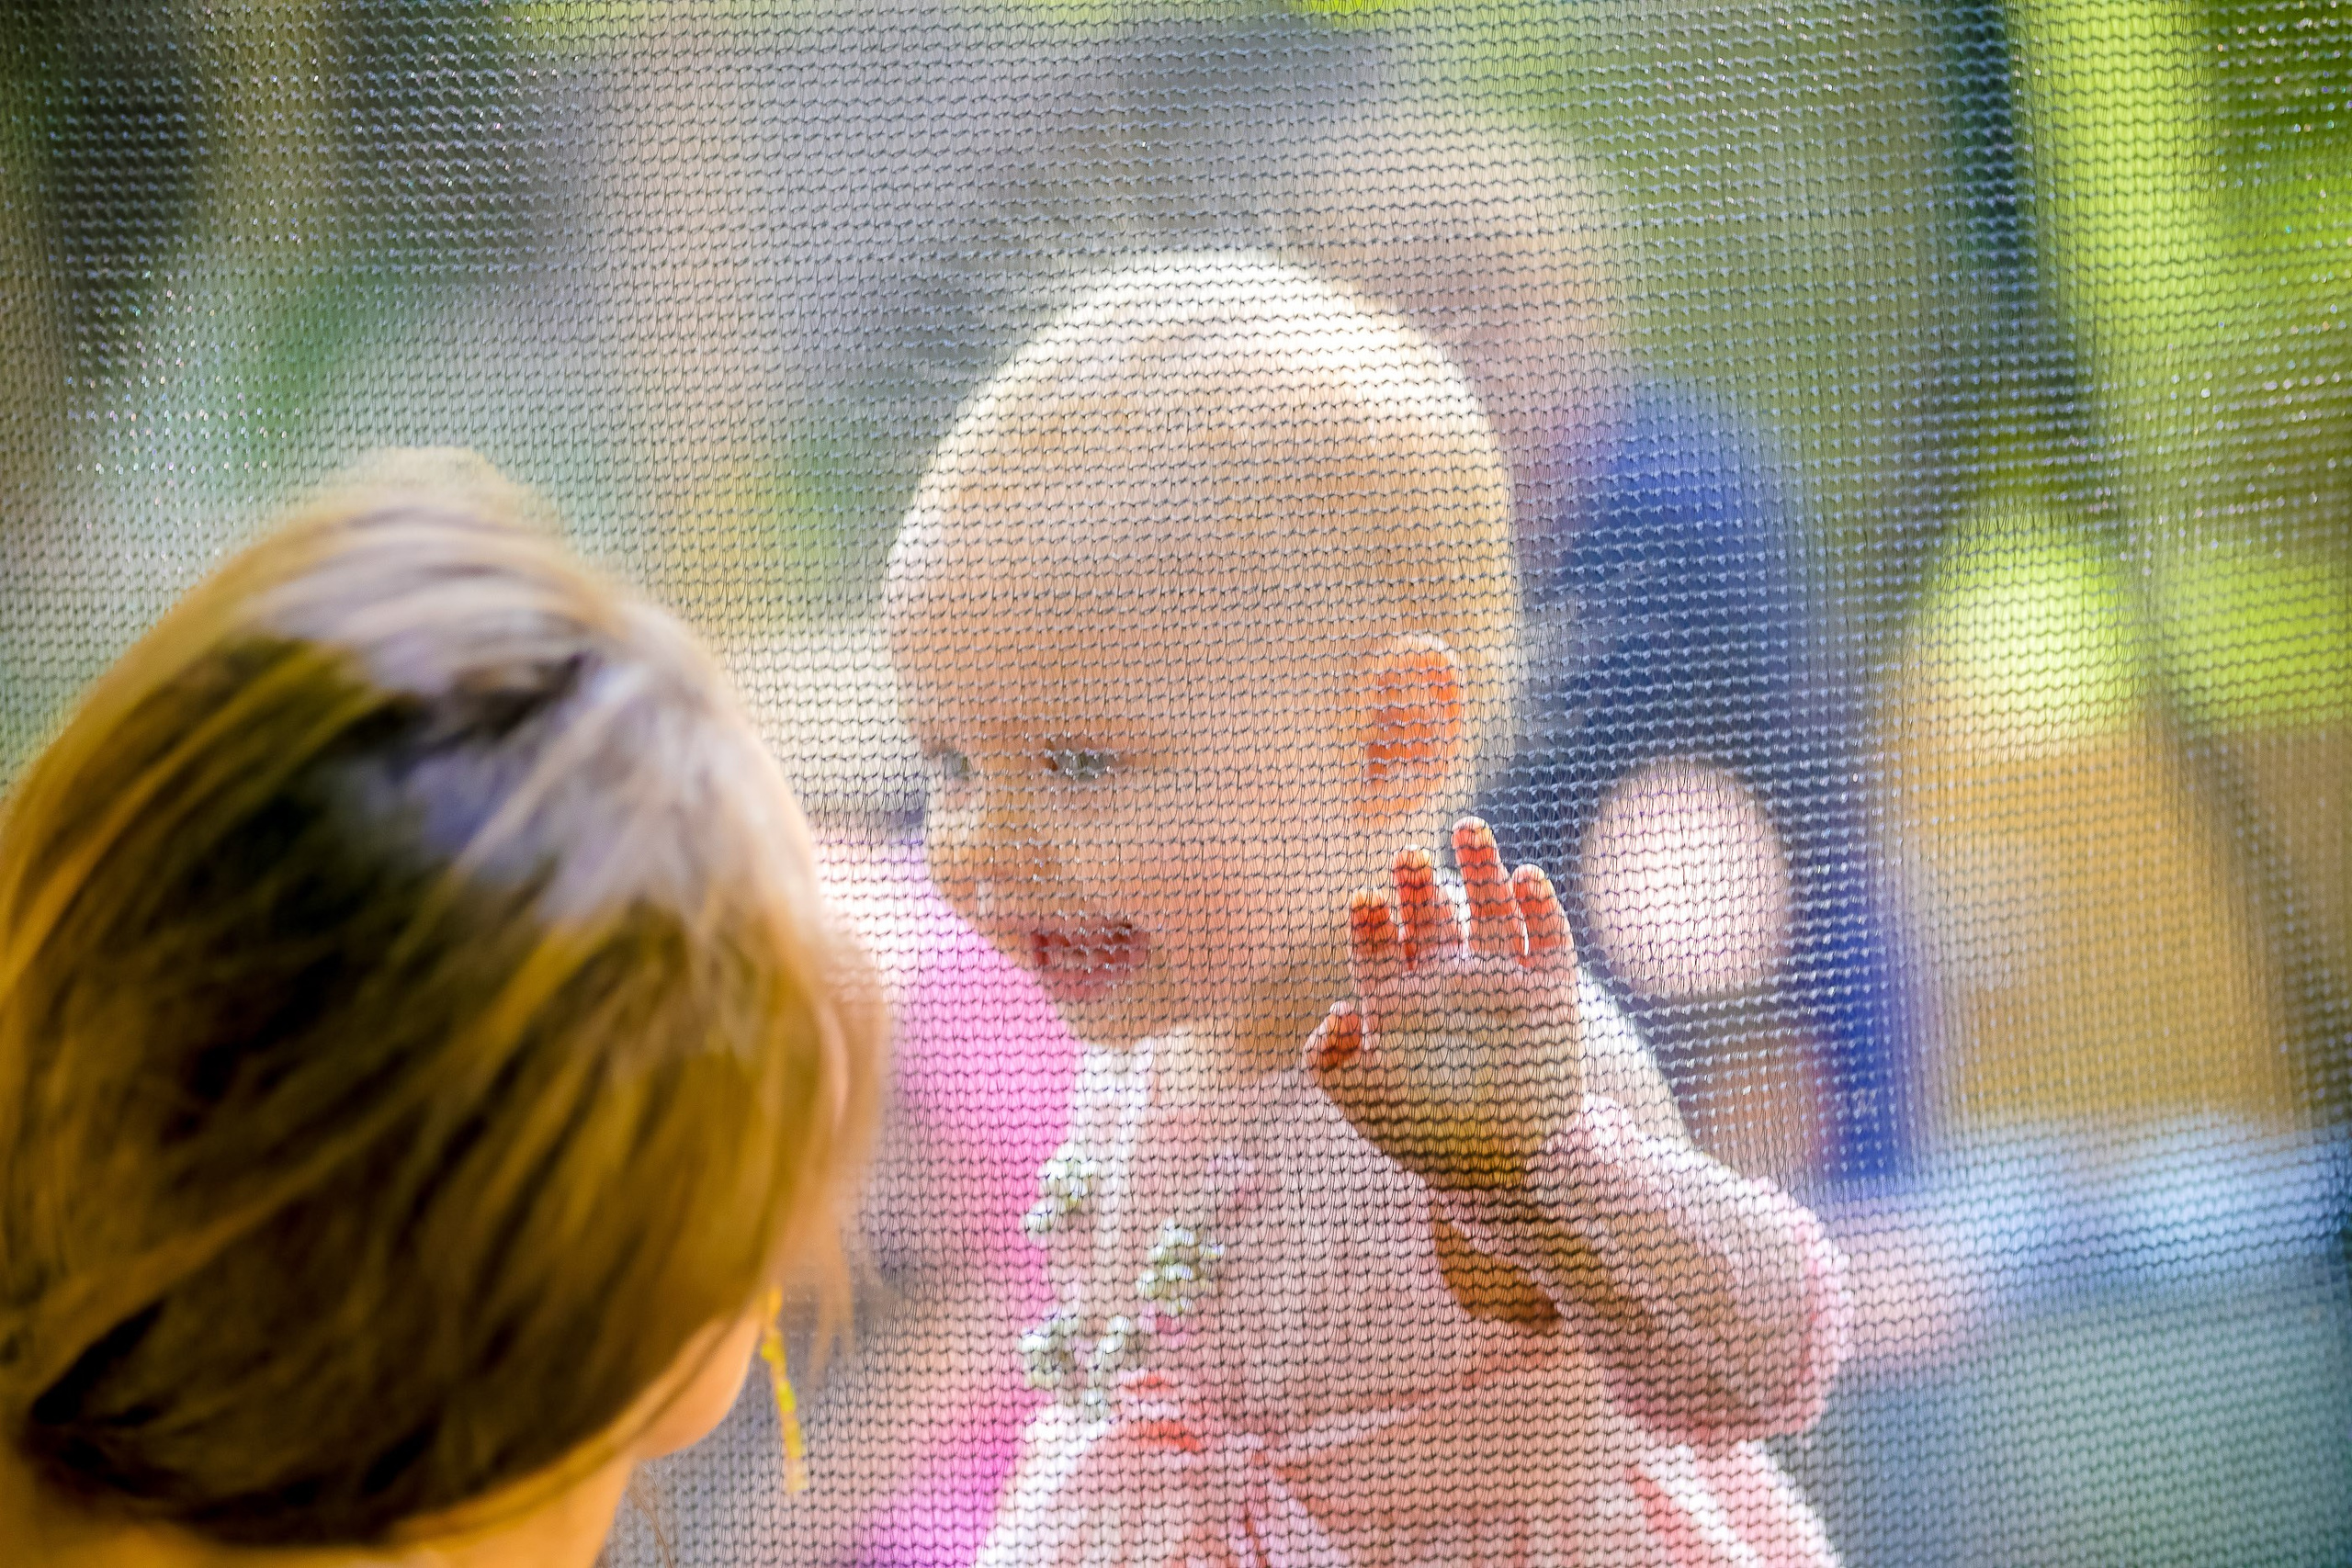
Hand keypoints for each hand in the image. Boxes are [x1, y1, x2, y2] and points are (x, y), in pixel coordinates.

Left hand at [1304, 818, 1583, 1191]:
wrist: (1511, 1173)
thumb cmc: (1430, 1138)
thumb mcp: (1364, 1103)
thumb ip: (1329, 1063)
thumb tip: (1337, 1012)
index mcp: (1399, 1002)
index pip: (1378, 944)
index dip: (1370, 920)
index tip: (1363, 902)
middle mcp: (1447, 983)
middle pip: (1431, 914)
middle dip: (1418, 884)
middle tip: (1406, 858)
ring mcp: (1499, 984)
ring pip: (1490, 907)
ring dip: (1481, 867)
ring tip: (1466, 829)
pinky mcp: (1549, 993)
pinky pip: (1548, 938)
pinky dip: (1539, 906)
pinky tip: (1525, 877)